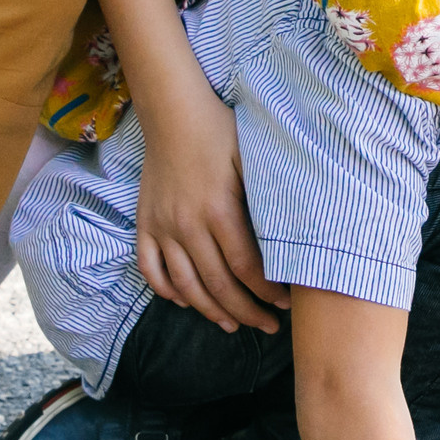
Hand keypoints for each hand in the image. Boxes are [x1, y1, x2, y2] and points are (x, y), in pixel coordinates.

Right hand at [133, 90, 284, 332]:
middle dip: (247, 312)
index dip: (267, 292)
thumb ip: (267, 202)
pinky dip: (167, 291)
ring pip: (185, 285)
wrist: (174, 112)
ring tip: (233, 325)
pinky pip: (150, 268)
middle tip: (268, 327)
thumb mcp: (253, 161)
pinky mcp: (145, 223)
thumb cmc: (221, 133)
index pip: (246, 267)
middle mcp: (187, 224)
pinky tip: (188, 301)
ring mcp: (162, 226)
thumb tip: (295, 241)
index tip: (286, 305)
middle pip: (218, 285)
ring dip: (211, 311)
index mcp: (218, 209)